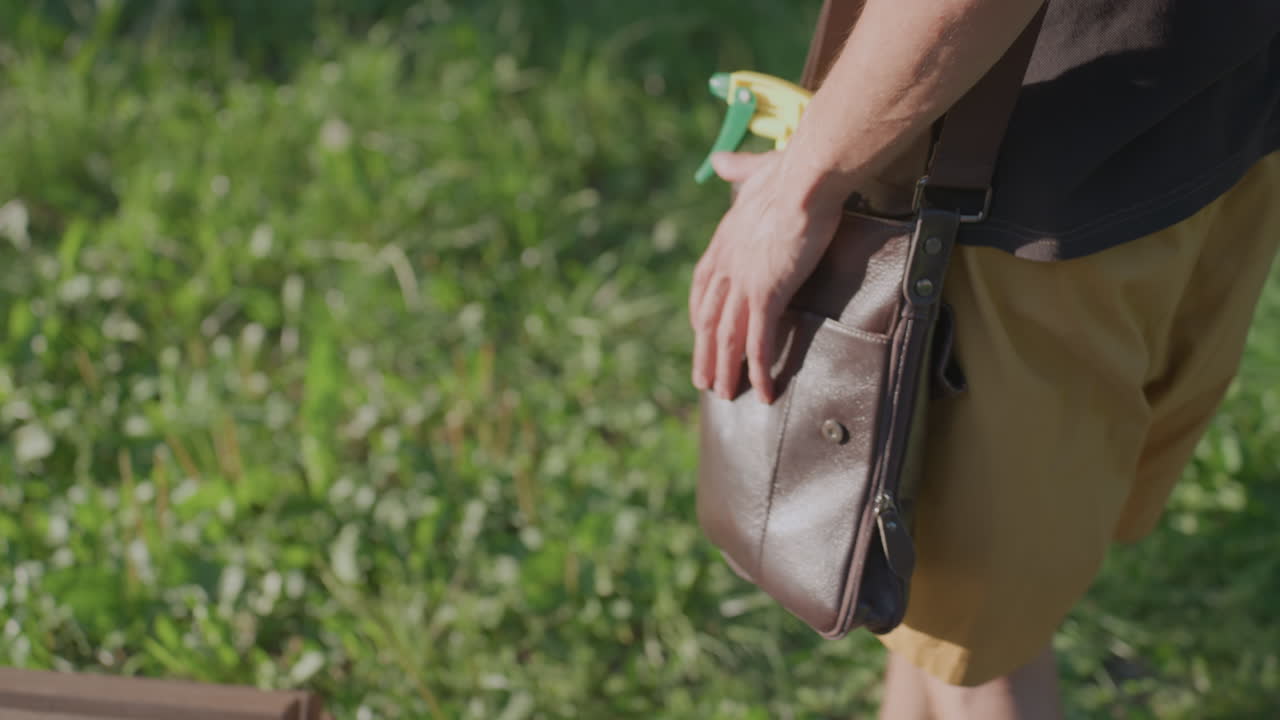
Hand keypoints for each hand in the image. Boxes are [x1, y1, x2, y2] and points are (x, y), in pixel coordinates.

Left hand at [689, 150, 845, 403]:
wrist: (807, 177)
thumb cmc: (792, 170)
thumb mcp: (758, 169)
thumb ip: (739, 169)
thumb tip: (720, 159)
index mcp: (725, 239)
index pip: (703, 284)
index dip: (700, 311)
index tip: (700, 330)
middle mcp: (727, 265)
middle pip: (709, 318)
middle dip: (705, 352)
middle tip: (703, 380)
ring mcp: (744, 282)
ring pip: (727, 337)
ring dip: (725, 369)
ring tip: (724, 395)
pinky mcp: (767, 293)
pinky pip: (759, 341)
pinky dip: (759, 370)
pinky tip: (762, 392)